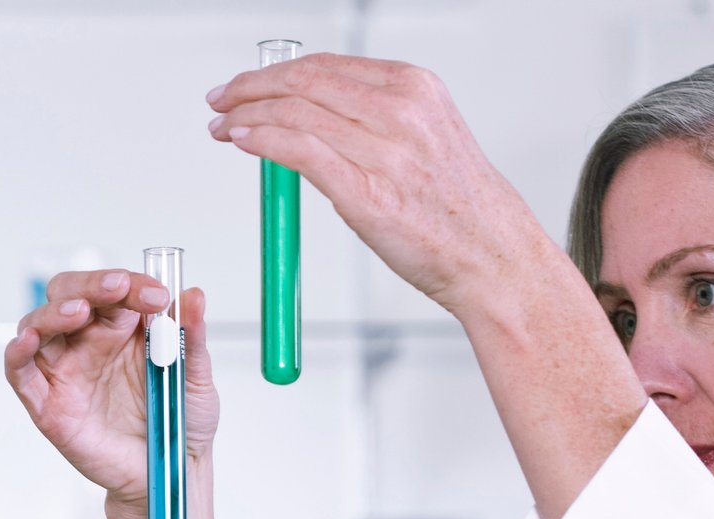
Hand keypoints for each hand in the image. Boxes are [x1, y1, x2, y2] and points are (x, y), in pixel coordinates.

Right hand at [4, 270, 220, 518]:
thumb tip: (195, 296)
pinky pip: (21, 373)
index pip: (114, 290)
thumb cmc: (179, 424)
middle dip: (90, 286)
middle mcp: (89, 343)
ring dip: (53, 312)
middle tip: (116, 289)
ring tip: (77, 312)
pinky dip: (17, 353)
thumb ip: (192, 339)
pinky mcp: (48, 405)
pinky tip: (27, 340)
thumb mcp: (197, 380)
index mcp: (123, 329)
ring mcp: (66, 372)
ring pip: (39, 326)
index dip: (131, 284)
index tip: (158, 295)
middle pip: (69, 295)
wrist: (170, 473)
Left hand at [208, 55, 507, 317]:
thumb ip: (375, 121)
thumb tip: (312, 119)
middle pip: (305, 82)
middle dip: (252, 88)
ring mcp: (385, 152)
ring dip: (248, 115)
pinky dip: (263, 141)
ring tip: (223, 126)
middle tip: (221, 99)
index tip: (247, 84)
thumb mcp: (425, 139)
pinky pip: (301, 151)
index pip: (326, 65)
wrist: (492, 257)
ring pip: (297, 113)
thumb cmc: (457, 209)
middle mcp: (401, 111)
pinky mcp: (368, 194)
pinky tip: (242, 141)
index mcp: (415, 88)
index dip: (275, 72)